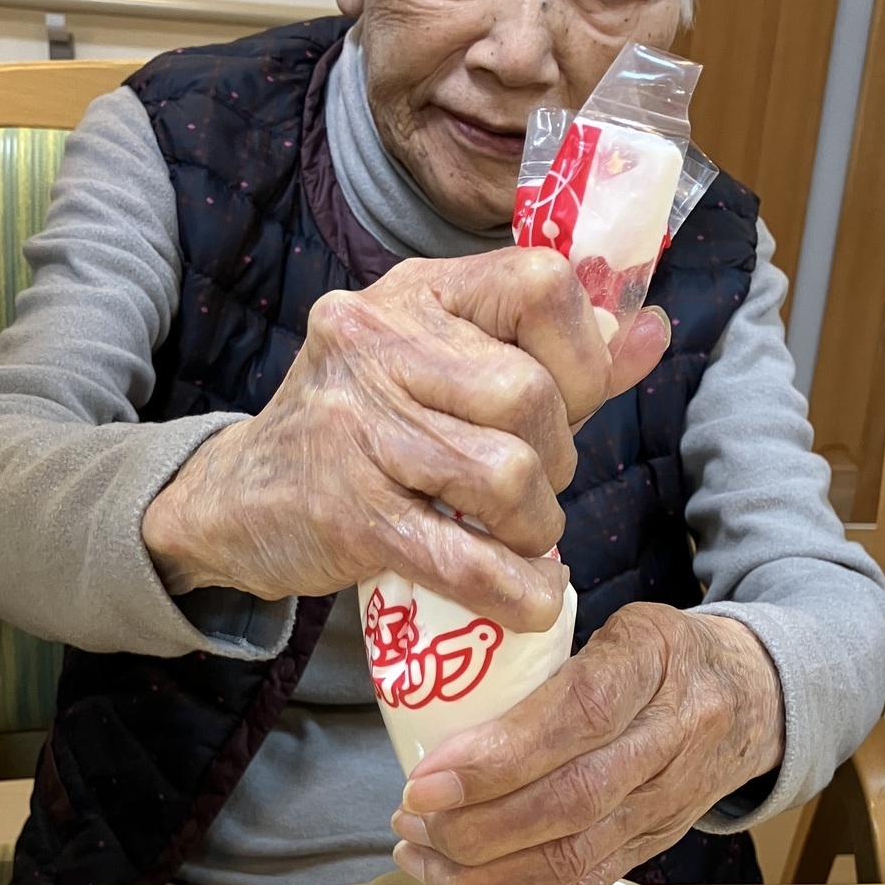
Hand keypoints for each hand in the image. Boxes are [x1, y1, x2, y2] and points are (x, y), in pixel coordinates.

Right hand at [141, 249, 669, 632]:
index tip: (571, 407)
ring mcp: (356, 425)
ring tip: (516, 539)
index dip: (584, 356)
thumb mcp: (448, 369)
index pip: (540, 284)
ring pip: (507, 476)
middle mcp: (377, 342)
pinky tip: (526, 600)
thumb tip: (649, 330)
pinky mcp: (346, 511)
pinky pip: (463, 558)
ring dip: (534, 528)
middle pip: (529, 395)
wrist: (235, 500)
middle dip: (558, 460)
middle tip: (532, 493)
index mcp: (418, 293)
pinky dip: (515, 591)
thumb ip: (554, 355)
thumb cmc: (365, 432)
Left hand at [388, 607, 784, 884]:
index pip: (578, 717)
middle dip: (474, 827)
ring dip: (481, 876)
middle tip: (408, 818)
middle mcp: (670, 741)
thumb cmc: (664, 654)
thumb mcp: (623, 623)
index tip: (426, 778)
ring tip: (417, 856)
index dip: (498, 757)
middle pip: (570, 804)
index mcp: (654, 663)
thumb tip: (441, 691)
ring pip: (571, 861)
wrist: (756, 698)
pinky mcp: (651, 850)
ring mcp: (664, 806)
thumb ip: (549, 651)